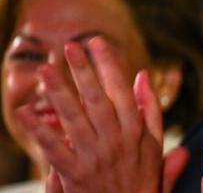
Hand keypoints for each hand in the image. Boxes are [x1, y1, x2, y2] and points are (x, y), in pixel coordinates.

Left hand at [16, 37, 164, 191]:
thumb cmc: (142, 182)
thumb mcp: (155, 146)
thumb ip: (151, 111)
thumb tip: (143, 77)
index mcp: (136, 133)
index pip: (122, 92)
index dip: (109, 66)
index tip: (97, 43)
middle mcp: (116, 141)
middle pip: (98, 100)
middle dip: (83, 72)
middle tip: (70, 46)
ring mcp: (95, 157)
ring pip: (75, 120)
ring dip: (60, 93)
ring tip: (46, 70)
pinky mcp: (75, 175)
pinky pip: (55, 150)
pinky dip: (40, 132)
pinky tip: (27, 114)